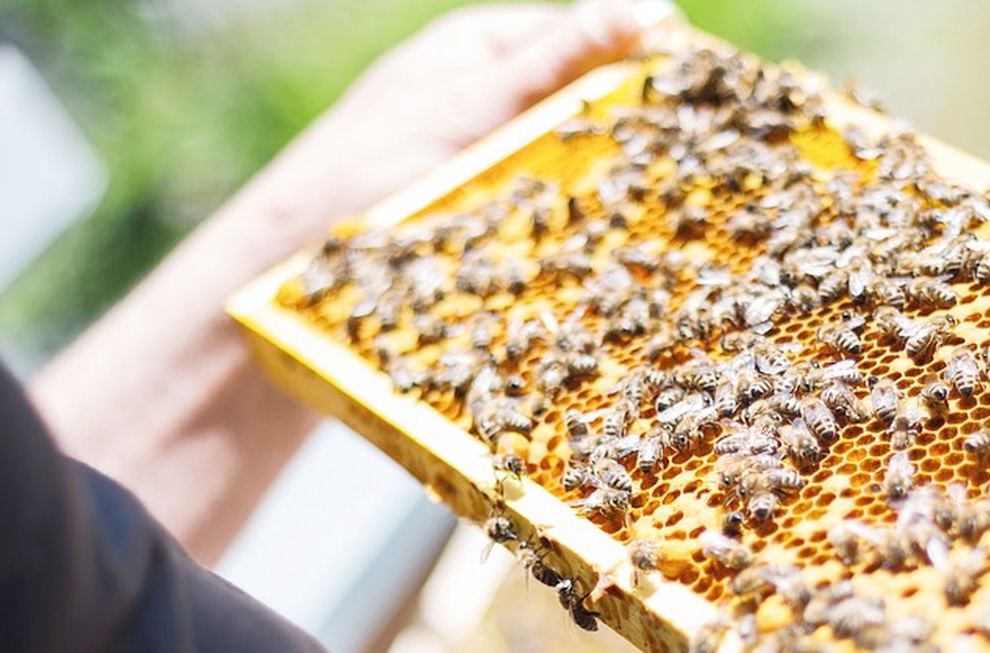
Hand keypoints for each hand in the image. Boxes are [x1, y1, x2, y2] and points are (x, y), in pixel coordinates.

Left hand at [33, 0, 643, 563]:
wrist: (275, 287)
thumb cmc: (355, 180)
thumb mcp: (464, 108)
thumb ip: (553, 60)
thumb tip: (649, 3)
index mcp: (480, 52)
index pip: (590, 43)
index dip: (651, 70)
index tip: (714, 106)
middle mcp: (485, 105)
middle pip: (586, 113)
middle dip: (636, 144)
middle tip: (703, 180)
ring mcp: (481, 170)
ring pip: (571, 179)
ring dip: (610, 206)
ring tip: (670, 234)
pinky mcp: (479, 233)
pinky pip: (546, 232)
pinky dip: (575, 247)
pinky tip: (608, 272)